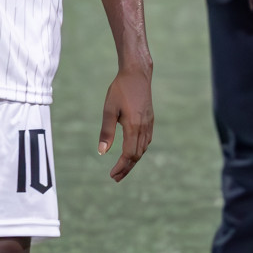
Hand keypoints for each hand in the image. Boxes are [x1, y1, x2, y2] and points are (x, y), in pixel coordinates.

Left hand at [99, 66, 153, 182]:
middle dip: (126, 168)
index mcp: (133, 126)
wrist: (137, 74)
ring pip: (143, 149)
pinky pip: (146, 141)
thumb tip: (102, 152)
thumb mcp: (109, 109)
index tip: (112, 174)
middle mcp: (144, 128)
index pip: (129, 154)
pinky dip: (139, 150)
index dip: (121, 166)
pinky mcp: (150, 120)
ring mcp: (149, 124)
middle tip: (115, 177)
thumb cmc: (120, 90)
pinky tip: (132, 152)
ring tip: (122, 168)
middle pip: (137, 155)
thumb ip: (106, 131)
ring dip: (133, 161)